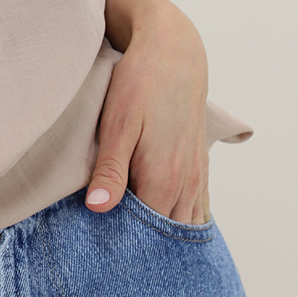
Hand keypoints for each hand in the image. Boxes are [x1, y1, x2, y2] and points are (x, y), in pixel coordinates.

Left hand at [85, 0, 210, 224]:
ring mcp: (197, 177)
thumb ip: (110, 170)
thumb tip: (98, 209)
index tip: (99, 241)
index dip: (121, 243)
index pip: (145, 235)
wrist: (174, 53)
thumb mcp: (117, 123)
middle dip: (141, 243)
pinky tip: (158, 217)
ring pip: (183, 225)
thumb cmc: (140, 84)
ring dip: (162, 234)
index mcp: (164, 179)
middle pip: (165, 236)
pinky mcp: (199, 166)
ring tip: (132, 231)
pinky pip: (195, 209)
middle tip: (110, 241)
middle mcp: (186, 185)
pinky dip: (179, 220)